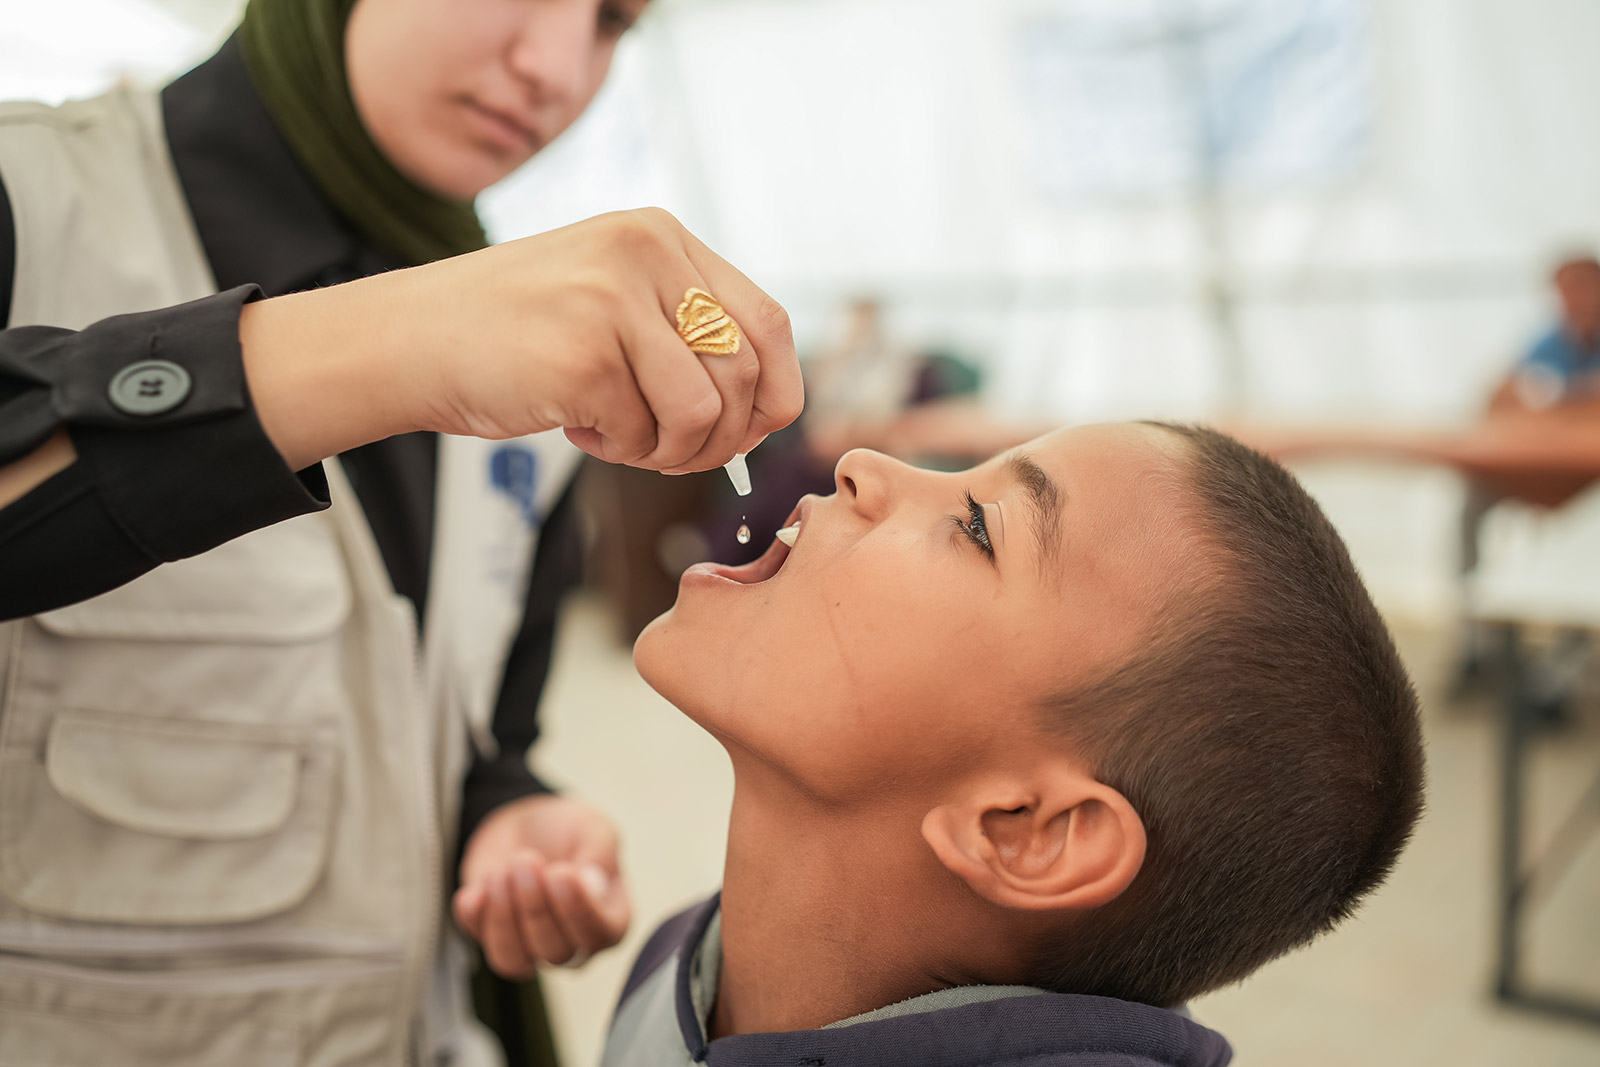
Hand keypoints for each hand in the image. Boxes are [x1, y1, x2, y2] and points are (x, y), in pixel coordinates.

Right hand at [241, 208, 802, 472]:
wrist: (408, 340)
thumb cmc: (514, 333)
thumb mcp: (611, 296)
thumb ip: (685, 329)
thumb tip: (768, 410)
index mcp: (661, 237)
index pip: (768, 323)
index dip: (774, 391)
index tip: (749, 430)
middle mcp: (646, 255)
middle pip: (744, 374)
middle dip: (720, 436)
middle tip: (667, 448)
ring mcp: (614, 302)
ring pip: (704, 413)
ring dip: (669, 449)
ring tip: (621, 437)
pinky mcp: (584, 357)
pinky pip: (647, 434)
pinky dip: (620, 450)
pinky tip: (578, 427)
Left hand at [452, 794, 630, 978]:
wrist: (524, 820)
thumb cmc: (568, 829)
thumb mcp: (593, 826)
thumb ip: (600, 852)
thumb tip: (591, 885)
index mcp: (610, 918)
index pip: (600, 935)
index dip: (579, 911)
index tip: (562, 874)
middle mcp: (573, 942)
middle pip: (555, 951)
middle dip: (536, 906)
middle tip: (526, 861)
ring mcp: (530, 946)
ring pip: (514, 960)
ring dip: (502, 916)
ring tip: (501, 872)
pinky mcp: (491, 937)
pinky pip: (478, 941)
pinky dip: (476, 914)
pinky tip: (482, 884)